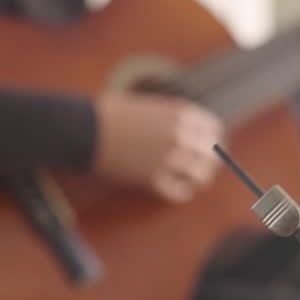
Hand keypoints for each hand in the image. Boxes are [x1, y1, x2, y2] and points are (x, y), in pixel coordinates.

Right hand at [93, 93, 222, 202]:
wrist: (85, 129)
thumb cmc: (112, 115)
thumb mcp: (150, 106)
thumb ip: (174, 119)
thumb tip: (193, 134)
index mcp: (181, 113)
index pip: (214, 130)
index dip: (211, 140)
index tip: (204, 147)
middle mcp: (180, 136)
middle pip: (212, 155)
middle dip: (206, 162)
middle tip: (198, 167)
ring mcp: (168, 159)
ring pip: (200, 176)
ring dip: (195, 178)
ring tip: (187, 179)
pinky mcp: (153, 180)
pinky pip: (180, 193)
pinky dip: (180, 192)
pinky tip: (175, 189)